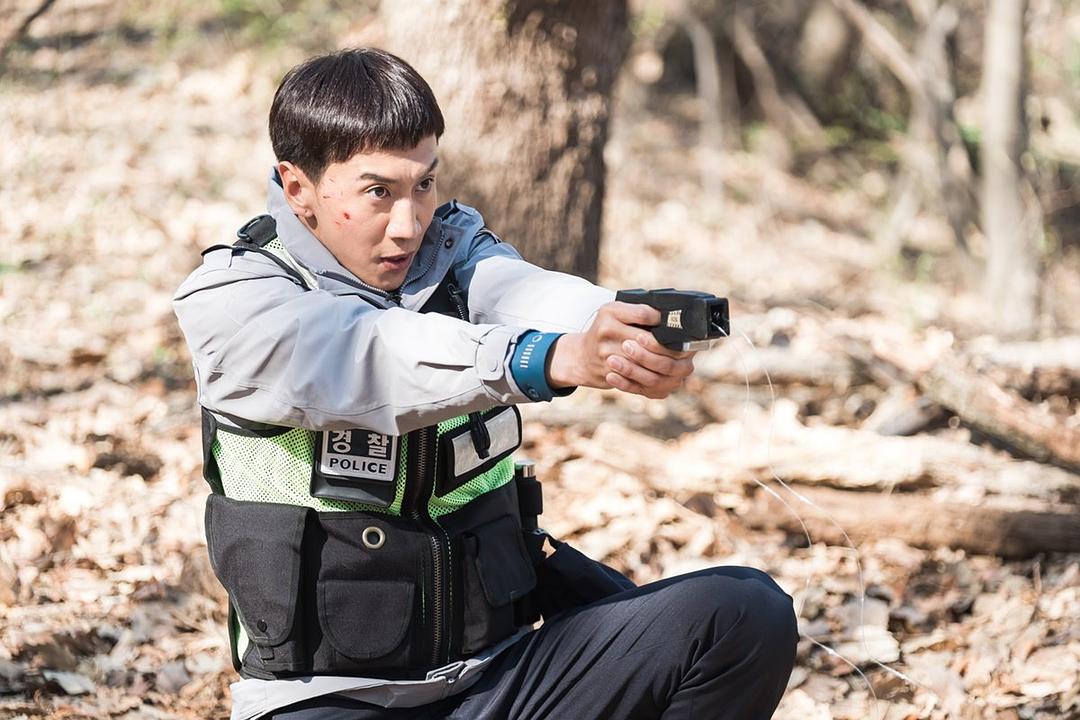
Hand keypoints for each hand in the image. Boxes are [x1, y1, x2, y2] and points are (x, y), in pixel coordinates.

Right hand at [546, 301, 695, 398]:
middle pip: (645, 340)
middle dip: (666, 346)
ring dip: (662, 364)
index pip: (643, 314)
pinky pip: (634, 379)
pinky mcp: (608, 373)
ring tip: (675, 363)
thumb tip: (667, 317)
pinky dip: (651, 379)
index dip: (661, 320)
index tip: (674, 324)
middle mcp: (606, 331)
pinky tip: (661, 376)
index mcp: (610, 312)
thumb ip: (637, 310)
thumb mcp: (614, 312)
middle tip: (682, 349)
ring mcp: (606, 354)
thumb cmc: (604, 330)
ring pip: (643, 362)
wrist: (581, 357)